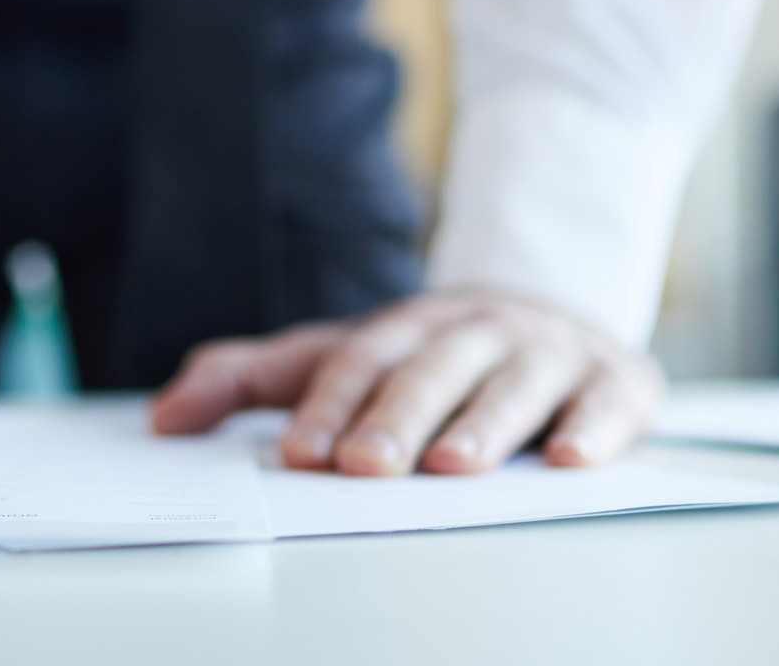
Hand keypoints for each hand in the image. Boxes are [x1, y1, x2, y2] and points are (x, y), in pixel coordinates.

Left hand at [147, 289, 664, 475]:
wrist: (552, 311)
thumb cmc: (432, 354)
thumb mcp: (344, 356)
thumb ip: (255, 380)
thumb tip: (163, 416)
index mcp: (407, 324)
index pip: (360, 359)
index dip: (328, 405)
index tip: (298, 454)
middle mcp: (479, 329)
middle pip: (433, 370)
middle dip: (398, 417)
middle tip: (365, 467)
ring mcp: (549, 350)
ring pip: (515, 382)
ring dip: (486, 423)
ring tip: (454, 467)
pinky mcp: (615, 378)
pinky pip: (607, 401)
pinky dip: (592, 428)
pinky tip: (568, 460)